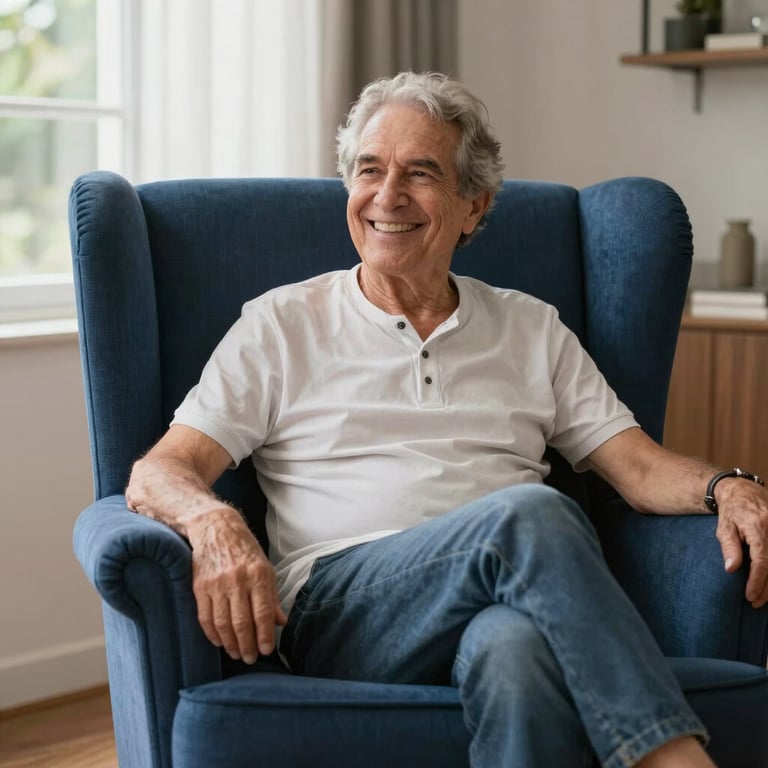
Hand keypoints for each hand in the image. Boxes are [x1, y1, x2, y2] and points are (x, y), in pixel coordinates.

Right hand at [189, 509, 287, 663]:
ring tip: (236, 653)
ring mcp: (216, 584)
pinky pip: (205, 617)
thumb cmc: (245, 550)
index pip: (263, 612)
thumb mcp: (266, 568)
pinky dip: (212, 634)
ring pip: (222, 623)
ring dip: (230, 644)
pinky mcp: (200, 587)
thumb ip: (272, 596)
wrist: (216, 529)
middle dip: (247, 645)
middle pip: (241, 622)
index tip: (266, 650)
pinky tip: (219, 642)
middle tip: (250, 658)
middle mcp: (237, 580)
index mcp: (258, 574)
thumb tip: (281, 622)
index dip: (264, 635)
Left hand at [715, 478, 767, 607]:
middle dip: (767, 588)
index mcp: (759, 526)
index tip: (749, 596)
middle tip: (755, 603)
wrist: (743, 491)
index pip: (762, 561)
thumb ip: (729, 548)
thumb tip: (731, 569)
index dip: (757, 581)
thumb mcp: (724, 528)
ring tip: (762, 598)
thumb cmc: (731, 511)